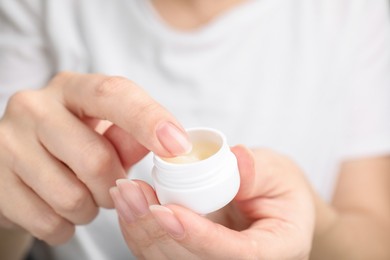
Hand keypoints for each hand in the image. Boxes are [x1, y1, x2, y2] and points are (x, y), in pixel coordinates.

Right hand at [0, 72, 190, 244]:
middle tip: (112, 185)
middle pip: (97, 158)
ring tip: (83, 193)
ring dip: (91, 208)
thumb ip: (133, 134)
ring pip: (73, 197)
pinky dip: (66, 225)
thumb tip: (169, 143)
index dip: (149, 120)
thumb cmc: (74, 143)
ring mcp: (8, 143)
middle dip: (116, 185)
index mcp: (72, 89)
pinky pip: (49, 222)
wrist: (17, 166)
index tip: (178, 146)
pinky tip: (59, 208)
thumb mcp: (104, 131)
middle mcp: (34, 107)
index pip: (113, 93)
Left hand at [111, 146, 314, 258]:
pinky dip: (140, 230)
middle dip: (156, 231)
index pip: (235, 254)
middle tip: (132, 194)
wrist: (273, 204)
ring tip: (126, 194)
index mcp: (274, 251)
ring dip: (141, 230)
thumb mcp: (278, 174)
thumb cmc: (281, 190)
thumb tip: (236, 159)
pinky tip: (130, 204)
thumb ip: (257, 171)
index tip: (166, 210)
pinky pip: (161, 252)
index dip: (197, 236)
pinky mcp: (192, 255)